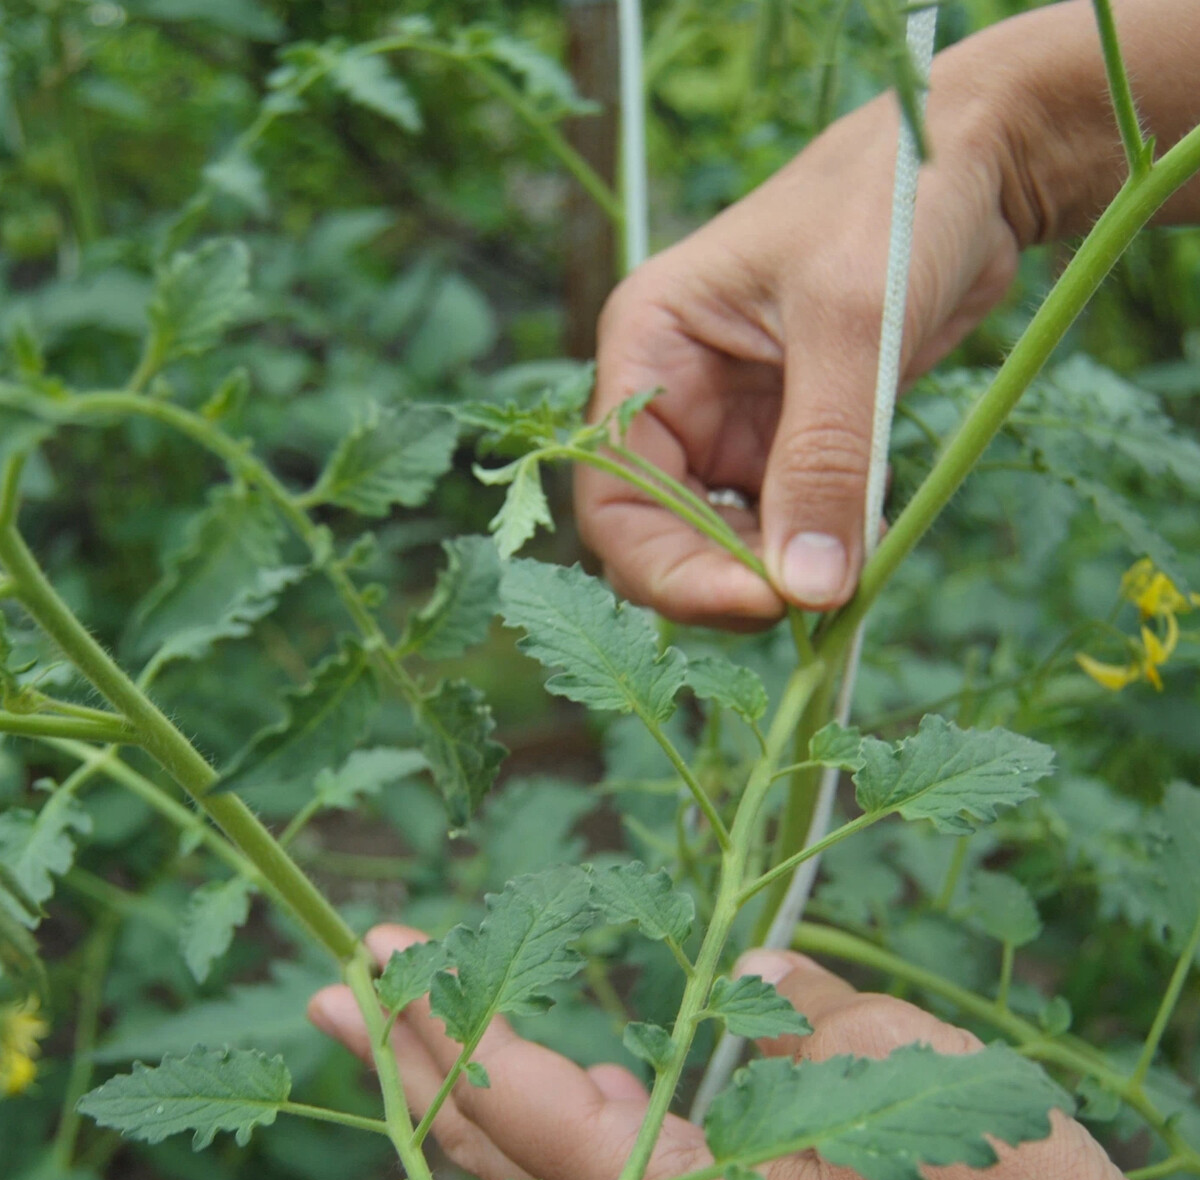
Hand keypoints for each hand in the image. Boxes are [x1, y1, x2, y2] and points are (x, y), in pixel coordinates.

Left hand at [310, 928, 1199, 1179]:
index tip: (377, 953)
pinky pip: (633, 1165)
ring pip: (558, 1160)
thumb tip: (743, 964)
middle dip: (417, 1064)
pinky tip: (585, 1060)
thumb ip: (803, 1012)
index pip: (522, 1110)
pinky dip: (584, 1108)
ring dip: (487, 1083)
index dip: (443, 1025)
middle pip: (507, 1145)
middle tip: (341, 990)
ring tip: (428, 1014)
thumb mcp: (906, 1074)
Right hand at [577, 58, 1021, 625]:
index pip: (616, 494)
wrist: (969, 162)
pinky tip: (864, 547)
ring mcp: (731, 424)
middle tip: (810, 607)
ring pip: (723, 541)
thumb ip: (824, 461)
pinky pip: (784, 525)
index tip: (760, 599)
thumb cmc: (893, 205)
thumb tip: (809, 589)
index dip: (670, 566)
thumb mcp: (851, 329)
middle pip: (661, 534)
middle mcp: (675, 396)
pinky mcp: (789, 442)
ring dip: (778, 575)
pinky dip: (818, 552)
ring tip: (848, 573)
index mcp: (648, 350)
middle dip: (725, 580)